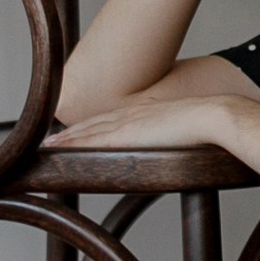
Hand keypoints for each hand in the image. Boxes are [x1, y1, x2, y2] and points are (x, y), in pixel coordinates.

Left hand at [42, 96, 218, 149]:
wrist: (212, 114)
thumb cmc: (207, 122)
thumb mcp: (187, 125)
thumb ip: (176, 131)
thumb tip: (178, 140)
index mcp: (146, 111)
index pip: (111, 119)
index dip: (91, 126)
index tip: (76, 132)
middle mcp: (132, 113)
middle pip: (94, 123)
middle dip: (73, 132)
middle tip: (50, 141)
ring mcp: (128, 122)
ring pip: (88, 130)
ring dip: (67, 138)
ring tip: (48, 146)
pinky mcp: (126, 134)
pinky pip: (91, 140)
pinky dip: (73, 144)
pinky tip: (58, 149)